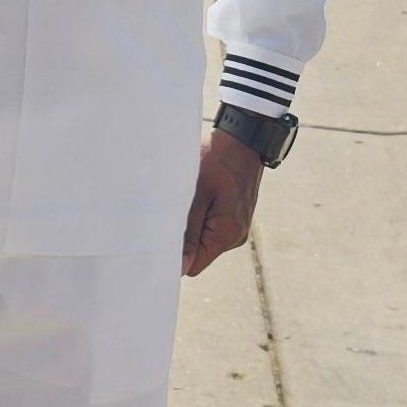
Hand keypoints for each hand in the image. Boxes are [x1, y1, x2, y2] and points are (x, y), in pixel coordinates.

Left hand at [182, 126, 263, 278]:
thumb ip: (189, 233)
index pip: (195, 265)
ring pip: (206, 241)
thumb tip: (181, 267)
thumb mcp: (197, 194)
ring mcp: (238, 228)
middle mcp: (236, 236)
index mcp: (227, 234)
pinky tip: (202, 197)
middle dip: (185, 238)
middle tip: (176, 210)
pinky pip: (213, 229)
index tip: (163, 237)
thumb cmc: (217, 160)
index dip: (177, 256)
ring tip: (192, 199)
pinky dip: (203, 218)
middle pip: (200, 254)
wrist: (242, 139)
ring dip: (194, 226)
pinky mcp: (236, 218)